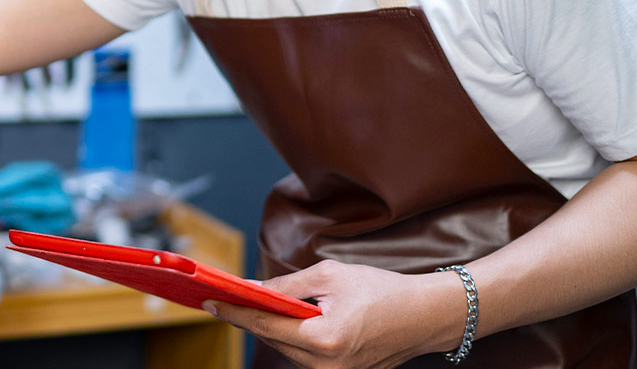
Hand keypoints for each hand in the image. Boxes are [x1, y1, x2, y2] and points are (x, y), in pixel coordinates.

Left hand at [204, 260, 464, 368]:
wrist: (426, 316)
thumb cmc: (383, 290)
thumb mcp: (331, 276)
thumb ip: (289, 284)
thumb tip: (254, 288)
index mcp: (324, 339)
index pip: (266, 325)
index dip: (235, 312)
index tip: (210, 301)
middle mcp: (327, 366)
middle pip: (273, 341)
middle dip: (249, 319)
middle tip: (222, 299)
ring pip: (287, 351)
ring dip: (270, 330)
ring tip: (247, 307)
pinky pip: (305, 357)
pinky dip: (291, 338)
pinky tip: (281, 321)